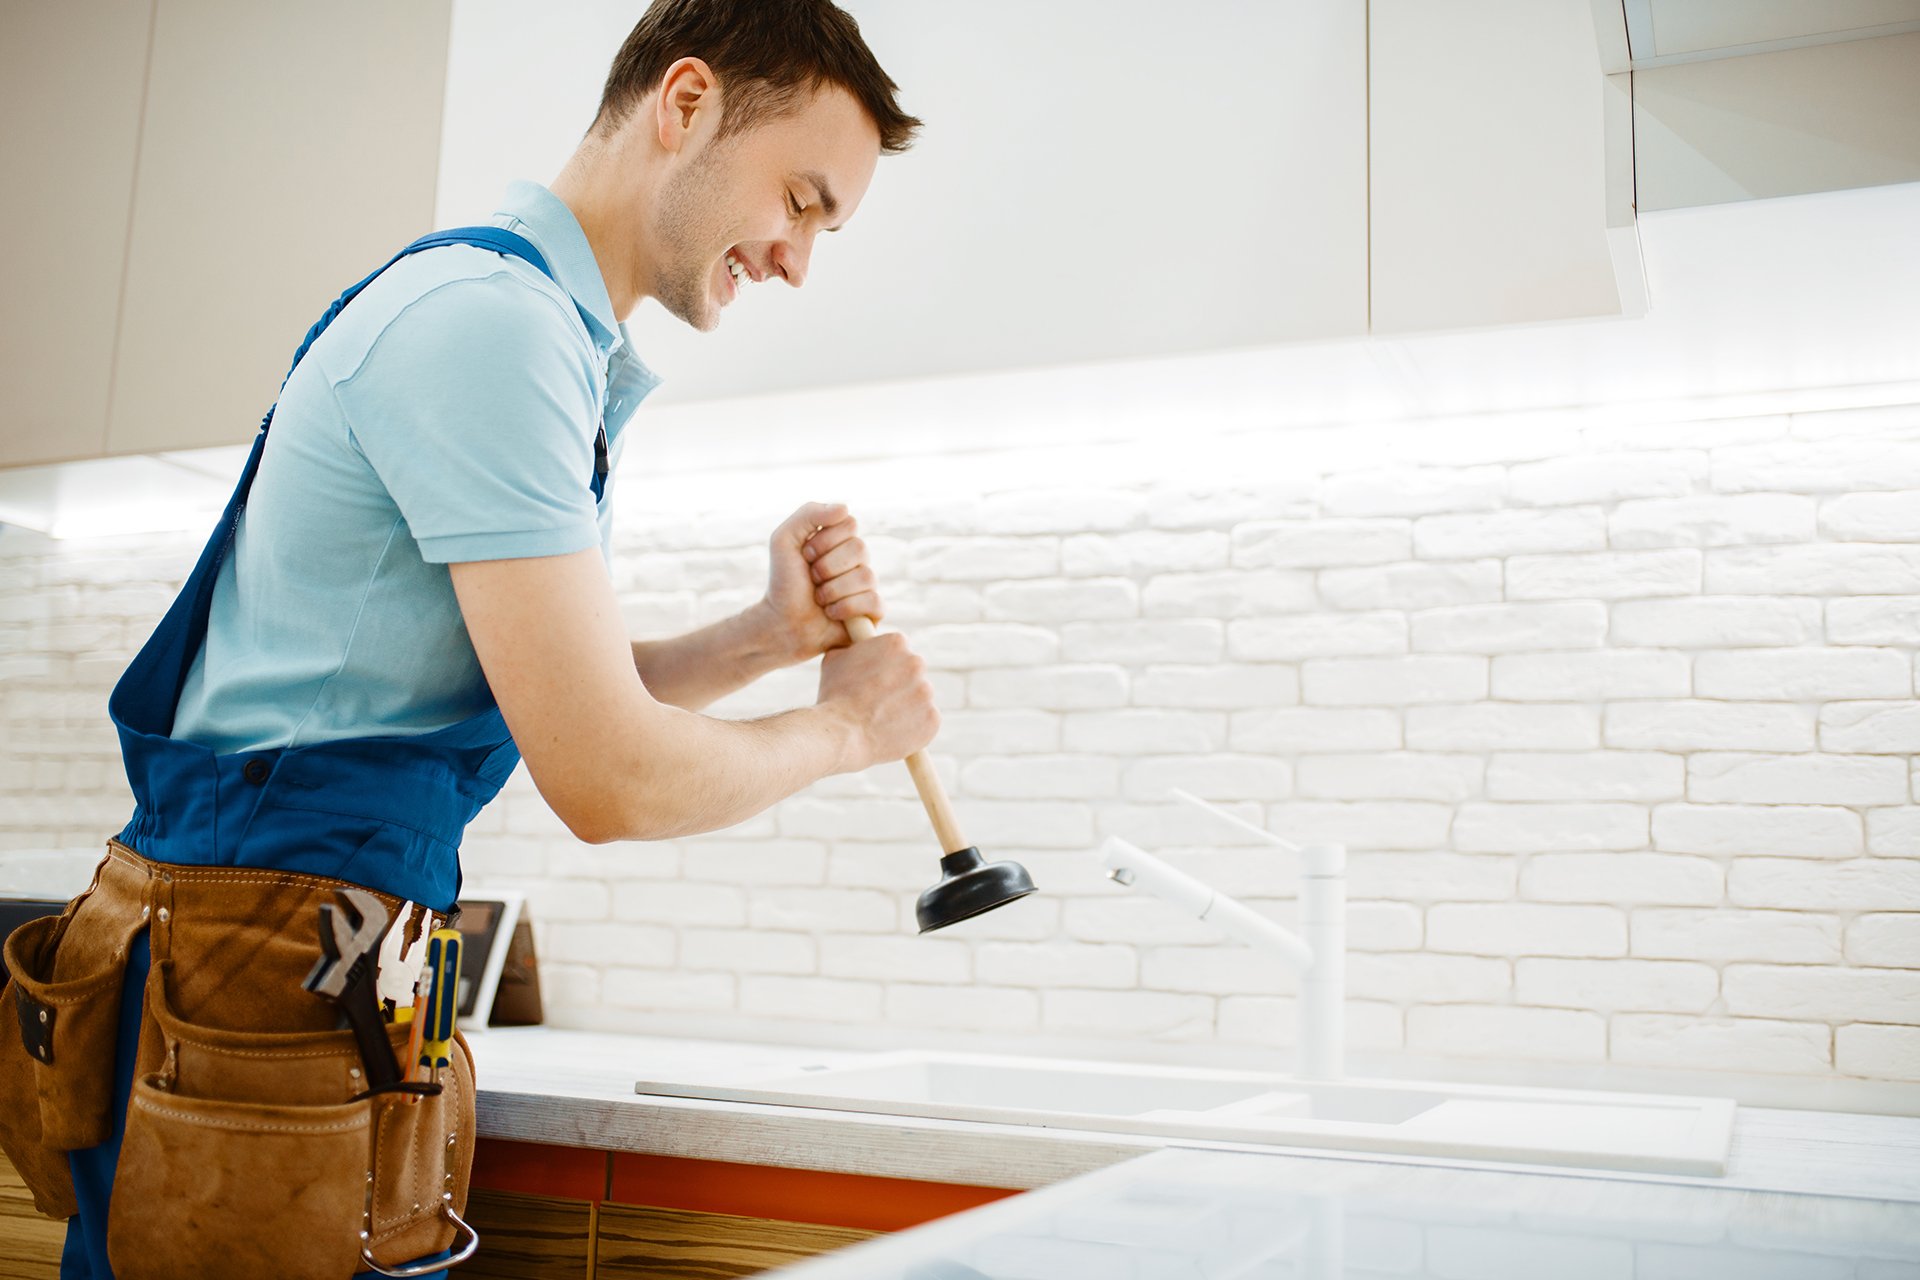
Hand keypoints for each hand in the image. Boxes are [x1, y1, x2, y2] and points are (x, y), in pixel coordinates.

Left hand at [759, 502, 882, 663]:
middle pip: (860, 548)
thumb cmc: (784, 582)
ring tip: (819, 599)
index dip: (824, 541)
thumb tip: (844, 508)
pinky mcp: (873, 611)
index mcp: (841, 540)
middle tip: (812, 579)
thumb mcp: (784, 540)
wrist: (782, 623)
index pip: (849, 523)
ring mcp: (867, 585)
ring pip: (865, 576)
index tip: (805, 555)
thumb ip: (808, 514)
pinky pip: (874, 602)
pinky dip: (845, 609)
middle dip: (826, 567)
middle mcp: (858, 560)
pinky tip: (831, 613)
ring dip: (832, 590)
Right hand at [817, 629, 938, 770]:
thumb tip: (854, 646)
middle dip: (899, 684)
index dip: (886, 665)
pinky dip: (913, 727)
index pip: (897, 650)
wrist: (843, 734)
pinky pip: (925, 720)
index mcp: (896, 643)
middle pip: (912, 672)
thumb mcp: (835, 660)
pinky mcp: (933, 718)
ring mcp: (927, 691)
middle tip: (878, 700)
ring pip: (918, 697)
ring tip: (881, 719)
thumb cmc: (835, 697)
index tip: (876, 678)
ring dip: (906, 705)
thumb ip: (852, 649)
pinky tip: (892, 731)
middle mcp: (916, 663)